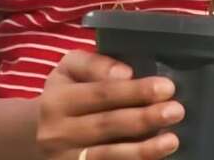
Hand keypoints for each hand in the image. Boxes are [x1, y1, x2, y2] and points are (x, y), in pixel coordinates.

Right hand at [36, 50, 183, 158]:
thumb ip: (94, 64)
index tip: (166, 87)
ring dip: (143, 150)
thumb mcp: (69, 69)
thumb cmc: (63, 94)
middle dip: (144, 118)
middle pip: (107, 125)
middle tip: (176, 111)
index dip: (134, 91)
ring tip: (172, 140)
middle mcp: (58, 133)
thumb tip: (125, 73)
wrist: (36, 135)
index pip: (100, 94)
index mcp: (57, 100)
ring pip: (108, 156)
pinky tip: (154, 158)